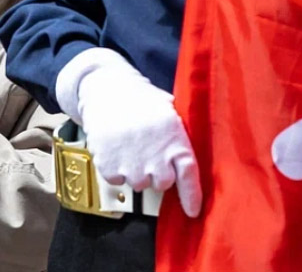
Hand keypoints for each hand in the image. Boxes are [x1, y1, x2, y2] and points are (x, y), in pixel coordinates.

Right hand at [70, 49, 201, 216]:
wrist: (104, 90)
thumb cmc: (139, 98)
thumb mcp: (168, 108)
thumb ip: (182, 131)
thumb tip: (197, 144)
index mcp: (175, 141)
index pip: (189, 177)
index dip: (192, 197)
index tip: (192, 211)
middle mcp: (156, 157)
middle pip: (162, 184)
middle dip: (157, 173)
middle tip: (149, 153)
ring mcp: (132, 165)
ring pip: (138, 183)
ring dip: (135, 171)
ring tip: (130, 147)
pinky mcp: (110, 167)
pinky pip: (117, 180)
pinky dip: (116, 169)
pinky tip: (117, 149)